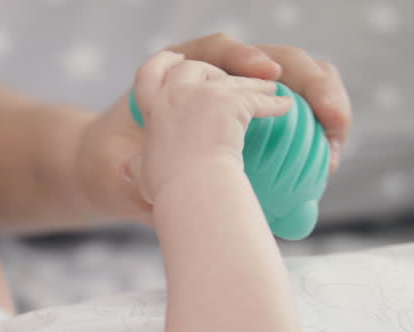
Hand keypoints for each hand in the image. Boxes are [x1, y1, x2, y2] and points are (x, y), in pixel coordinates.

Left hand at [75, 32, 350, 221]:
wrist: (116, 171)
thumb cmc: (113, 164)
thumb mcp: (112, 167)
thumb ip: (123, 168)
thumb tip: (128, 173)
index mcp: (177, 71)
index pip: (214, 49)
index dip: (242, 57)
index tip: (265, 78)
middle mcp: (215, 72)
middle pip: (270, 57)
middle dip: (305, 78)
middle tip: (327, 116)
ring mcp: (242, 90)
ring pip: (295, 79)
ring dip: (324, 101)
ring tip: (336, 138)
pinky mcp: (259, 113)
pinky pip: (299, 109)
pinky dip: (319, 128)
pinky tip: (329, 158)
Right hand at [126, 52, 290, 205]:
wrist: (191, 190)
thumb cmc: (167, 190)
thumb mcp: (141, 177)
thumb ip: (137, 167)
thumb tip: (128, 168)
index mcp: (153, 110)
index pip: (148, 75)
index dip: (162, 64)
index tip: (174, 59)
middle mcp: (175, 94)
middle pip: (193, 67)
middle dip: (213, 70)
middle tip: (231, 78)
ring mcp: (204, 94)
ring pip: (231, 80)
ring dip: (252, 83)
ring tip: (270, 89)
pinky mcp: (230, 102)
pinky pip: (258, 99)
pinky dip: (274, 103)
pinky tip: (285, 107)